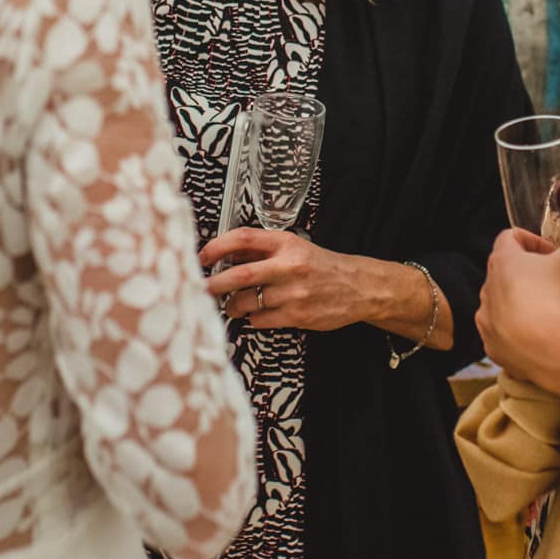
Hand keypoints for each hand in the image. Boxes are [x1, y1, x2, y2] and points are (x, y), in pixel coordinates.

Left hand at [199, 227, 380, 332]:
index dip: (217, 247)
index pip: (243, 239)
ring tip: (231, 305)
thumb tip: (224, 256)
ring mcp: (293, 292)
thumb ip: (262, 250)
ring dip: (232, 305)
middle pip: (240, 275)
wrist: (357, 287)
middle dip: (215, 284)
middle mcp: (288, 266)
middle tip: (202, 289)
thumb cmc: (319, 266)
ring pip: (247, 301)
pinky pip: (260, 319)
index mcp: (285, 243)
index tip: (201, 256)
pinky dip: (252, 318)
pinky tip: (255, 314)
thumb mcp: (293, 247)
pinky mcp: (298, 316)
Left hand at [474, 229, 559, 394]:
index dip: (533, 241)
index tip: (552, 254)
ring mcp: (488, 322)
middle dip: (527, 274)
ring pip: (501, 305)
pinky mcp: (493, 348)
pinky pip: (503, 335)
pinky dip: (518, 333)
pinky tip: (542, 336)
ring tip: (550, 313)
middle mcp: (488, 290)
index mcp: (502, 262)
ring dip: (520, 304)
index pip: (509, 238)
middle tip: (555, 283)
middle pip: (504, 273)